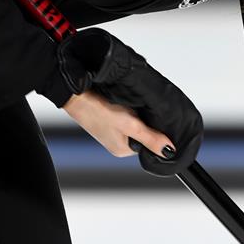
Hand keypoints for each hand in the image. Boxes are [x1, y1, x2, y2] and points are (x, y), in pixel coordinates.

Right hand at [55, 27, 202, 175]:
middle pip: (142, 132)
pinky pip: (124, 115)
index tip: (151, 117)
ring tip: (128, 105)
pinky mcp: (107, 119)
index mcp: (122, 149)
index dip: (154, 130)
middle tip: (137, 109)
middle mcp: (117, 143)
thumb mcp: (129, 125)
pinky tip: (122, 102)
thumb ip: (150, 138)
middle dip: (144, 120)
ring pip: (134, 122)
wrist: (74, 92)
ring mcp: (111, 131)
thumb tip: (169, 150)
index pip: (149, 143)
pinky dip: (126, 108)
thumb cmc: (96, 110)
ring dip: (135, 113)